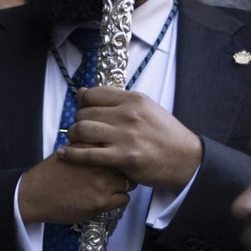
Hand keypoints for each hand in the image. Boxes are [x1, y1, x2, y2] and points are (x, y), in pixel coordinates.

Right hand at [17, 152, 132, 224]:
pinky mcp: (101, 202)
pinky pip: (124, 199)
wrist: (34, 196)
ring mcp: (102, 183)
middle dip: (124, 170)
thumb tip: (104, 144)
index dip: (119, 154)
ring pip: (130, 183)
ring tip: (110, 188)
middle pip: (127, 165)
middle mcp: (99, 164)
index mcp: (91, 148)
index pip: (119, 147)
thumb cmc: (48, 175)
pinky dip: (118, 199)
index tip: (115, 160)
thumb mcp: (67, 151)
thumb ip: (87, 147)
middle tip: (115, 176)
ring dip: (122, 186)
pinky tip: (106, 198)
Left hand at [60, 86, 202, 190]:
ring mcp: (126, 136)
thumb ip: (115, 101)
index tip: (85, 113)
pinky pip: (87, 154)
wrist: (187, 159)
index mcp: (134, 100)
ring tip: (74, 140)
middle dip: (77, 121)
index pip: (93, 94)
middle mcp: (129, 115)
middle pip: (84, 113)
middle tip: (79, 130)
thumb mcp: (145, 109)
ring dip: (73, 136)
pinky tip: (64, 154)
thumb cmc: (163, 135)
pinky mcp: (124, 157)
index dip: (83, 104)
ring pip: (82, 130)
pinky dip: (71, 154)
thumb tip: (82, 92)